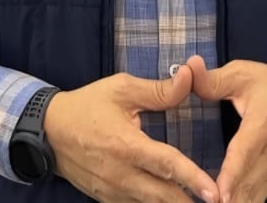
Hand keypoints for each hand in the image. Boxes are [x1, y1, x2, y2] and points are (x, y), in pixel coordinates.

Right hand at [42, 65, 219, 202]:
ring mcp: (112, 191)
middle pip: (163, 197)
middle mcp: (120, 174)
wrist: (48, 131)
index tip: (214, 191)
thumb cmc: (87, 106)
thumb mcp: (121, 89)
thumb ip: (159, 89)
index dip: (193, 179)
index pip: (166, 165)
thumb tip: (190, 77)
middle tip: (218, 202)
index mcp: (126, 145)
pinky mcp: (107, 199)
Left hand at [185, 55, 266, 202]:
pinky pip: (259, 197)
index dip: (232, 175)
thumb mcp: (242, 74)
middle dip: (231, 199)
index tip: (219, 194)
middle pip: (250, 183)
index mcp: (263, 123)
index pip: (246, 152)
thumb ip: (212, 79)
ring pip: (256, 195)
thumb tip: (188, 68)